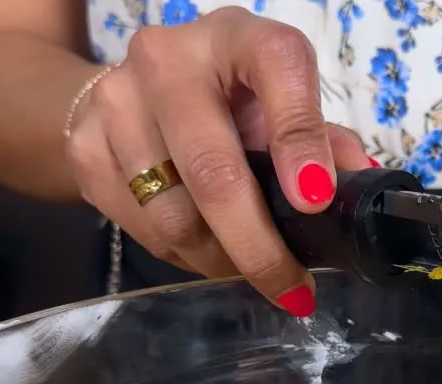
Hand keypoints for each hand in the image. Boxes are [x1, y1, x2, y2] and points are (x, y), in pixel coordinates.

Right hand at [66, 6, 371, 315]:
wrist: (132, 92)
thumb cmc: (230, 102)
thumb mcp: (282, 105)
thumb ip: (325, 141)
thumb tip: (357, 188)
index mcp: (239, 37)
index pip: (277, 68)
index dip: (300, 140)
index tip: (314, 202)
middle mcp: (170, 57)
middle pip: (213, 169)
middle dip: (258, 245)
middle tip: (291, 287)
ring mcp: (117, 101)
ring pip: (173, 214)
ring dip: (220, 260)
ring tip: (250, 270)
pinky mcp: (85, 146)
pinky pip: (141, 228)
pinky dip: (183, 256)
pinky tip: (207, 252)